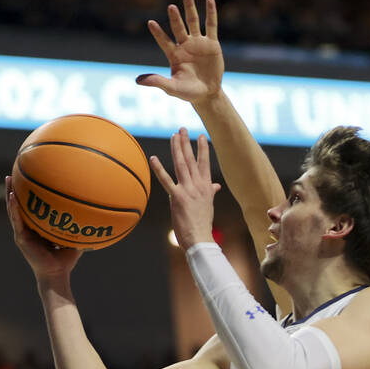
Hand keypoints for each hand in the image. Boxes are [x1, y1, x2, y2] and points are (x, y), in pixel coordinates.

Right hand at [5, 176, 81, 281]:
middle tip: (13, 174)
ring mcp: (23, 233)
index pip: (31, 209)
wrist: (57, 274)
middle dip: (15, 190)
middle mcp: (28, 229)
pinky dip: (14, 208)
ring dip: (10, 194)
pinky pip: (17, 220)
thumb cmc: (66, 260)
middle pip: (19, 206)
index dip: (28, 196)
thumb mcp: (73, 239)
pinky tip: (12, 197)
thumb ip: (79, 227)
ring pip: (14, 210)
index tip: (29, 180)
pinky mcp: (21, 238)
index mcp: (37, 229)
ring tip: (8, 180)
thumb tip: (94, 215)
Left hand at [136, 0, 223, 104]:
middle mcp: (184, 45)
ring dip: (189, 7)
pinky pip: (211, 25)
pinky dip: (211, 13)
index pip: (164, 41)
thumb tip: (138, 80)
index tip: (150, 22)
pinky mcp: (212, 44)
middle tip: (171, 6)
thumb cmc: (188, 91)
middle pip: (178, 27)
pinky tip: (209, 0)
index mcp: (174, 54)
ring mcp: (198, 43)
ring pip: (193, 21)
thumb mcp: (172, 88)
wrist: (207, 93)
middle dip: (175, 17)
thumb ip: (157, 82)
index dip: (158, 33)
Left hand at [150, 129, 220, 249]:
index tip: (201, 136)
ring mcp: (188, 191)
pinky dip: (159, 169)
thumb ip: (210, 192)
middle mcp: (198, 186)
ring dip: (177, 149)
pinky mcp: (177, 198)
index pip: (204, 164)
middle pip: (191, 160)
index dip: (203, 149)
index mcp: (206, 187)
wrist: (200, 239)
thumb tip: (216, 186)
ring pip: (181, 165)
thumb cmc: (203, 225)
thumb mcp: (208, 205)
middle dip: (187, 143)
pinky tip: (153, 158)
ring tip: (174, 136)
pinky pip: (166, 181)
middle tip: (182, 129)